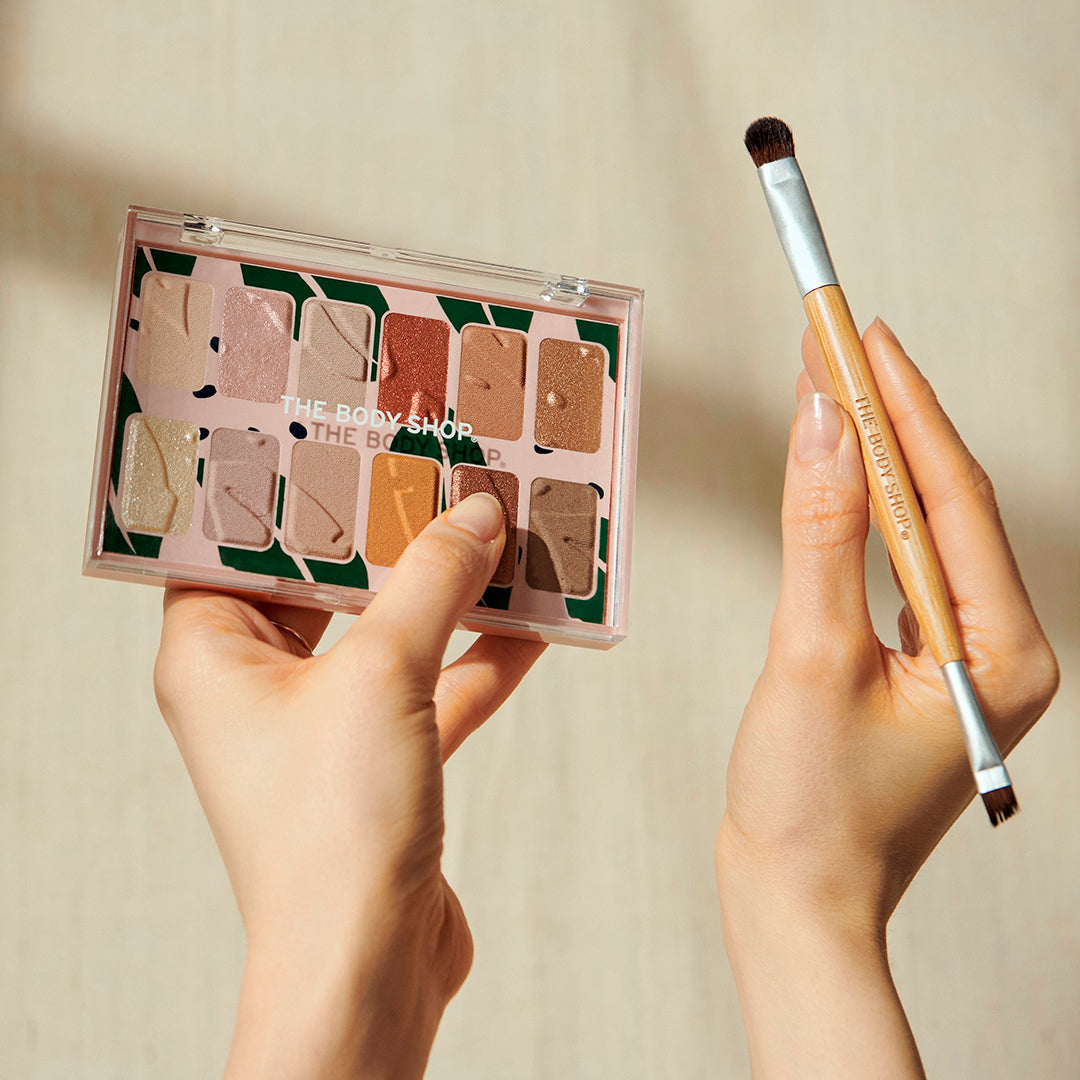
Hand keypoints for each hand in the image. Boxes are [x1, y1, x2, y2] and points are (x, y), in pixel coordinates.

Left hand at [154, 492, 544, 1079]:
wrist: (371, 968)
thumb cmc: (333, 833)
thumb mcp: (383, 673)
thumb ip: (432, 582)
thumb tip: (474, 516)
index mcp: (213, 656)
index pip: (237, 547)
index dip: (286, 494)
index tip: (340, 443)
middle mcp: (259, 688)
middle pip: (326, 583)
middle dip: (388, 537)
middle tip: (435, 473)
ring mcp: (324, 725)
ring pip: (390, 634)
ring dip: (447, 593)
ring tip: (499, 534)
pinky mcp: (382, 760)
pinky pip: (433, 688)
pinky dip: (478, 656)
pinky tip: (532, 619)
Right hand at [715, 319, 1057, 1077]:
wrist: (796, 899)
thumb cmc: (811, 807)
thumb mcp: (810, 657)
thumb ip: (819, 533)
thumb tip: (823, 423)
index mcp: (1004, 651)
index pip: (953, 498)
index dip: (904, 407)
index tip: (861, 335)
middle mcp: (1001, 648)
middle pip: (943, 504)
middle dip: (889, 417)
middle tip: (838, 340)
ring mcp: (963, 656)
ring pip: (919, 528)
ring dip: (871, 458)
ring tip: (830, 385)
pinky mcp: (922, 663)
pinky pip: (897, 564)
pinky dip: (860, 512)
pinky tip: (833, 473)